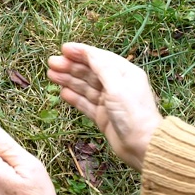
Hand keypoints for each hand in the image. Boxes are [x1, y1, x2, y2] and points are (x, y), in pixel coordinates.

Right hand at [47, 43, 161, 170]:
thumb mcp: (117, 86)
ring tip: (51, 75)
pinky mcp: (102, 116)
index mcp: (124, 73)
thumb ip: (102, 68)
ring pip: (85, 87)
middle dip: (71, 66)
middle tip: (52, 62)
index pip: (99, 58)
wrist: (142, 145)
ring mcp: (108, 101)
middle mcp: (116, 85)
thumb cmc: (133, 113)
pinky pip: (85, 103)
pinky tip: (62, 92)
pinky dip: (74, 97)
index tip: (64, 49)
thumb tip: (88, 52)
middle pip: (90, 72)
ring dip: (69, 80)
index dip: (81, 52)